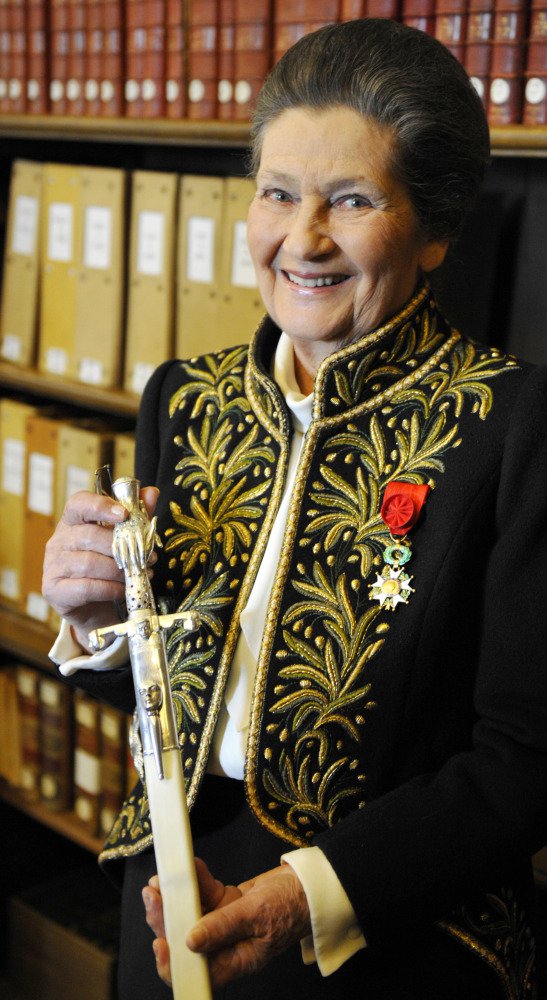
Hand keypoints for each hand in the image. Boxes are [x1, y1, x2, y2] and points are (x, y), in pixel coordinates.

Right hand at [42, 486, 158, 650]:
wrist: (92, 607)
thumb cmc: (105, 567)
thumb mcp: (121, 540)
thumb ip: (136, 516)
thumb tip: (151, 493)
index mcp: (72, 522)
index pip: (78, 504)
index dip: (100, 505)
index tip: (124, 514)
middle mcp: (58, 540)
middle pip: (89, 535)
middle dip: (123, 547)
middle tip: (147, 556)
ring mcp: (53, 565)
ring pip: (89, 563)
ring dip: (119, 570)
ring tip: (138, 573)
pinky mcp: (54, 589)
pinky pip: (87, 587)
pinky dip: (110, 588)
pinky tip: (123, 589)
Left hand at [143, 857, 311, 989]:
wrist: (308, 883)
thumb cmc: (292, 904)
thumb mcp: (258, 915)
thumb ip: (224, 927)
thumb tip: (190, 942)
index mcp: (235, 960)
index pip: (197, 973)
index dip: (173, 964)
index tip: (159, 941)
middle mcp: (225, 946)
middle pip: (185, 940)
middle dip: (165, 919)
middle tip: (153, 895)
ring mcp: (223, 923)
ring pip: (189, 914)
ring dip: (174, 896)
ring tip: (161, 879)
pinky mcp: (224, 903)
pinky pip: (203, 893)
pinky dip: (195, 880)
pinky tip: (190, 866)